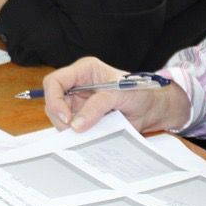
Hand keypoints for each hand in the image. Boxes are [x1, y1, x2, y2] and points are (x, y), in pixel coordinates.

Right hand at [43, 56, 190, 133]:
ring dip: (70, 128)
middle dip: (61, 118)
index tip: (67, 118)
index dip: (55, 100)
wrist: (152, 108)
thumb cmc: (140, 92)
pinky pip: (71, 128)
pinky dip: (77, 135)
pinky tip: (91, 135)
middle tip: (77, 131)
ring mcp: (79, 103)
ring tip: (92, 130)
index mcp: (83, 71)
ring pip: (59, 118)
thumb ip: (96, 107)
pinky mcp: (83, 118)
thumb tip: (75, 125)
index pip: (54, 82)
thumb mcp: (119, 94)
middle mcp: (77, 86)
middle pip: (53, 102)